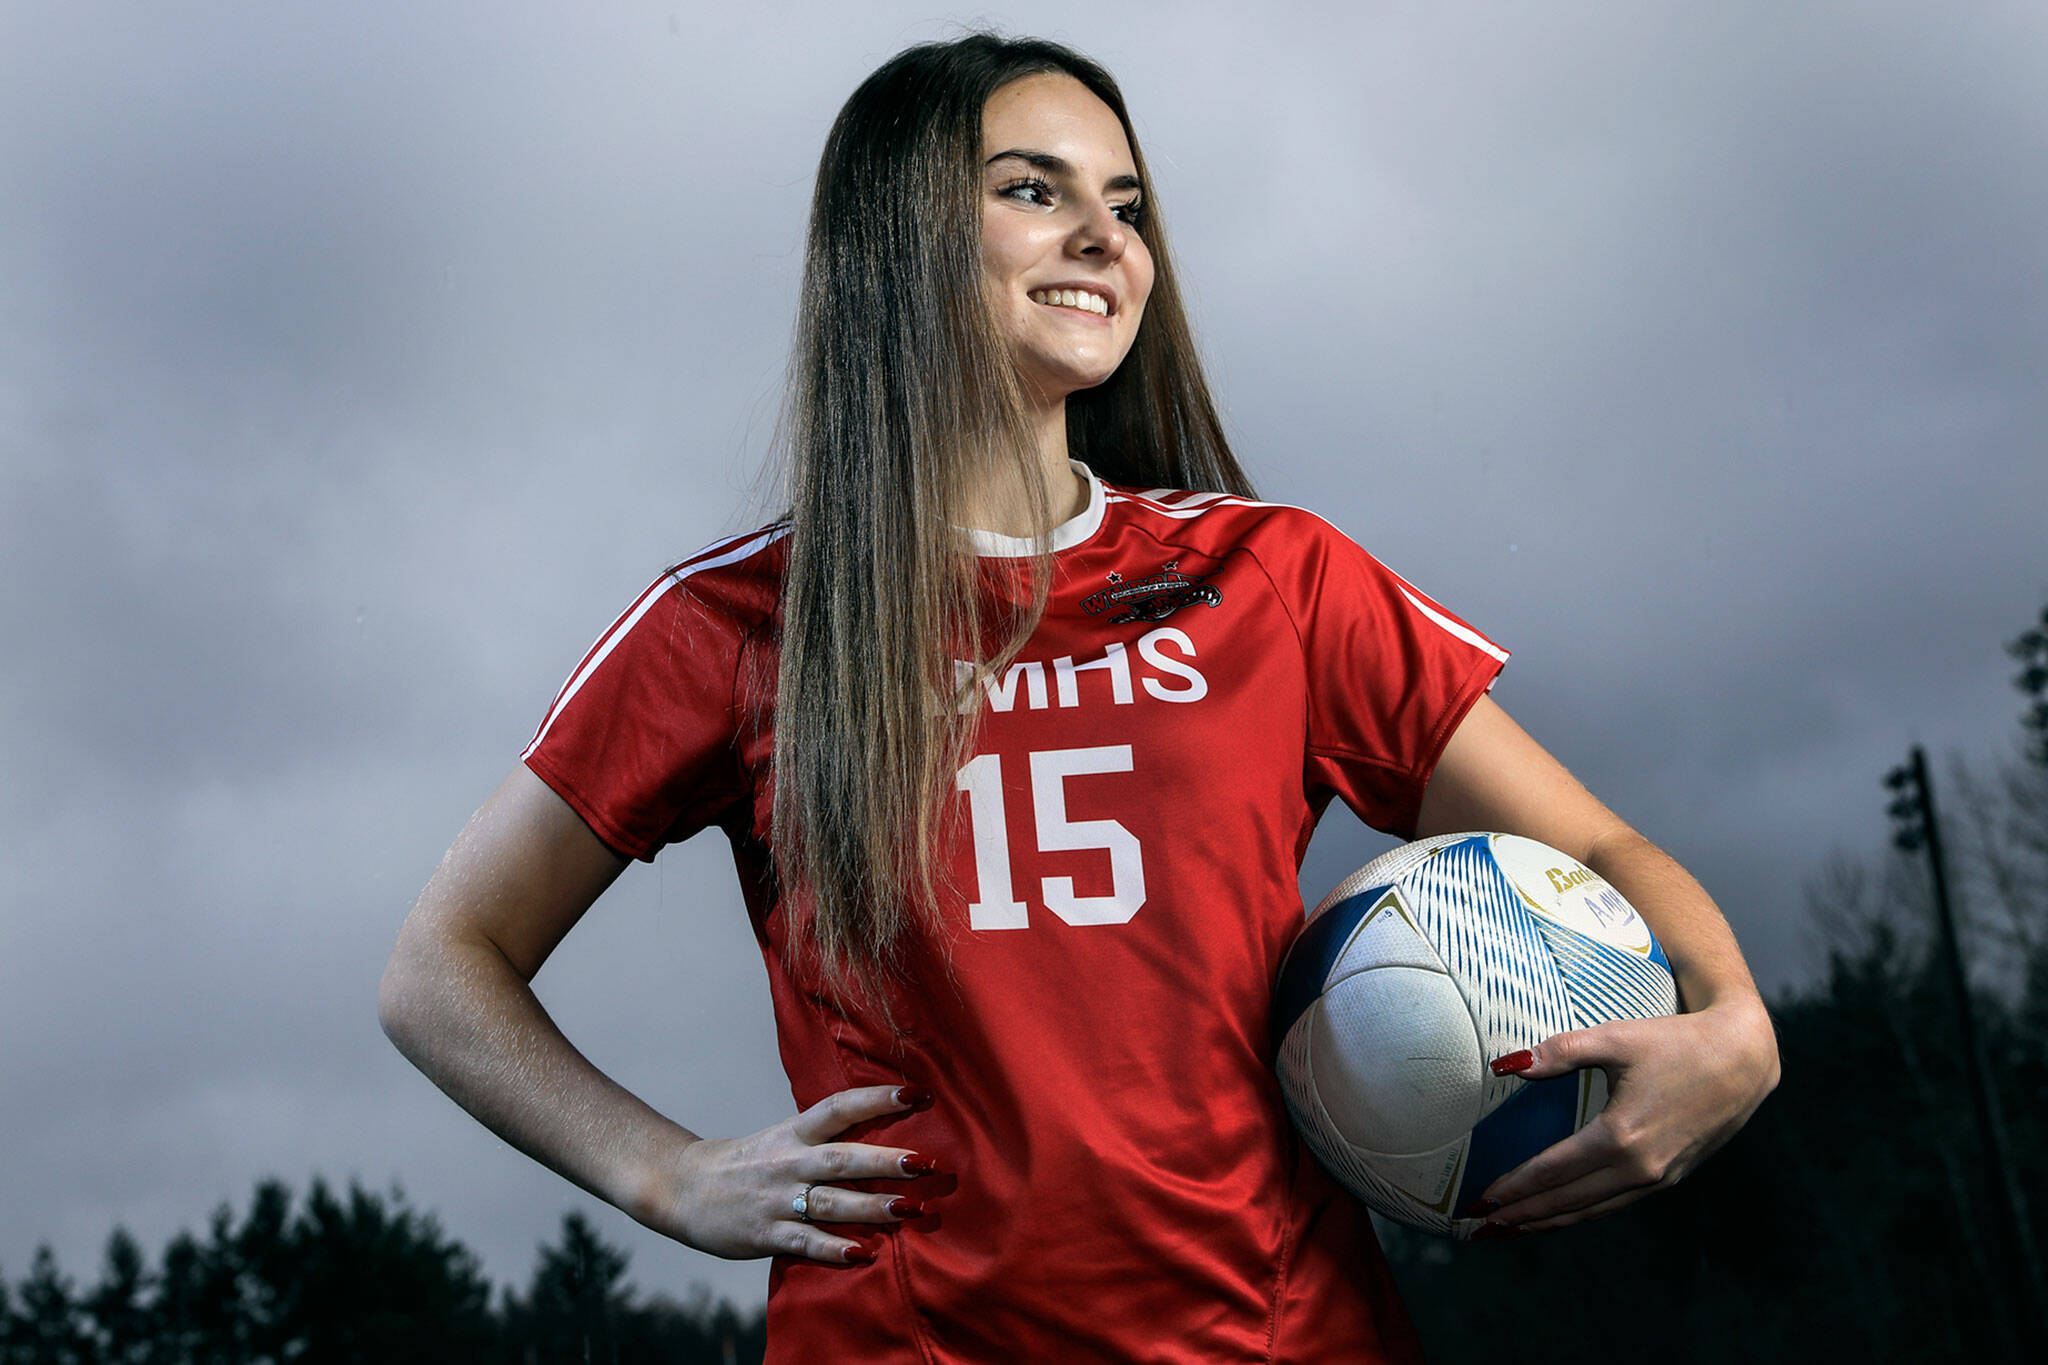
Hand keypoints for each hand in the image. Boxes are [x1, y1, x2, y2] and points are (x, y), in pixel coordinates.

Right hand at [647, 1084, 936, 1264]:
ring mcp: (777, 1199)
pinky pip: (805, 1242)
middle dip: (887, 1161)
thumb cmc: (746, 1163)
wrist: (683, 1188)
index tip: (917, 1093)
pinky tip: (863, 1253)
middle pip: (843, 1158)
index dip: (877, 1098)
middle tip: (926, 1163)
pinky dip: (834, 1249)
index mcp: (793, 1133)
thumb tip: (883, 1132)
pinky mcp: (766, 1233)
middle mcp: (788, 1162)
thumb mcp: (782, 1139)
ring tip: (911, 1209)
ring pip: (832, 1202)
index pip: (839, 1108)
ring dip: (873, 1207)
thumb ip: (823, 1139)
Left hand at [1472, 1001, 1777, 1233]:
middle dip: (1522, 1216)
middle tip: (1482, 1227)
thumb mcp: (1616, 1038)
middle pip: (1568, 1200)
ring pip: (1592, 1209)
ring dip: (1549, 1222)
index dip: (1515, 1188)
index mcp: (1621, 1136)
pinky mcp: (1670, 1177)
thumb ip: (1561, 1051)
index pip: (1553, 1171)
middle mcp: (1639, 1167)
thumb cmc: (1676, 1043)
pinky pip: (1615, 1204)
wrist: (1742, 1060)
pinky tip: (1561, 1213)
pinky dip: (1582, 1212)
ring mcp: (1658, 1177)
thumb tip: (1509, 1064)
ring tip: (1512, 1230)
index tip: (1481, 1200)